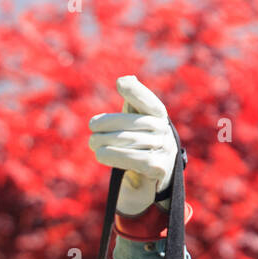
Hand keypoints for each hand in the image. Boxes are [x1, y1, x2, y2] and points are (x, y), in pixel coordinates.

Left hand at [88, 76, 177, 214]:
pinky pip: (136, 160)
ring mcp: (165, 150)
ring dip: (108, 142)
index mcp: (159, 116)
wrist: (151, 179)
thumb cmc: (138, 143)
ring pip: (132, 142)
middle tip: (91, 126)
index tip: (120, 83)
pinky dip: (116, 157)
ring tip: (93, 143)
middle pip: (135, 123)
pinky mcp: (160, 168)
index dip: (136, 92)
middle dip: (110, 123)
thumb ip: (131, 103)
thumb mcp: (135, 122)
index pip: (149, 102)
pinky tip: (101, 155)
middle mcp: (165, 131)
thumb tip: (126, 79)